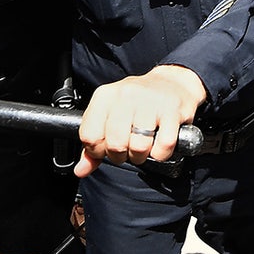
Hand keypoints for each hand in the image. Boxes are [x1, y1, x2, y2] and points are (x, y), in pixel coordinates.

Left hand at [74, 65, 206, 176]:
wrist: (171, 83)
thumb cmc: (137, 103)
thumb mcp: (109, 115)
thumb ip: (94, 143)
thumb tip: (81, 170)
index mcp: (105, 96)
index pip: (89, 135)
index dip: (97, 151)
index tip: (106, 149)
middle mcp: (125, 96)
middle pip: (115, 143)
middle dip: (120, 156)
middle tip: (127, 150)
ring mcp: (150, 102)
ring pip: (138, 146)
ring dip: (141, 155)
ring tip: (143, 146)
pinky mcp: (172, 111)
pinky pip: (163, 145)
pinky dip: (161, 154)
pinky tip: (158, 144)